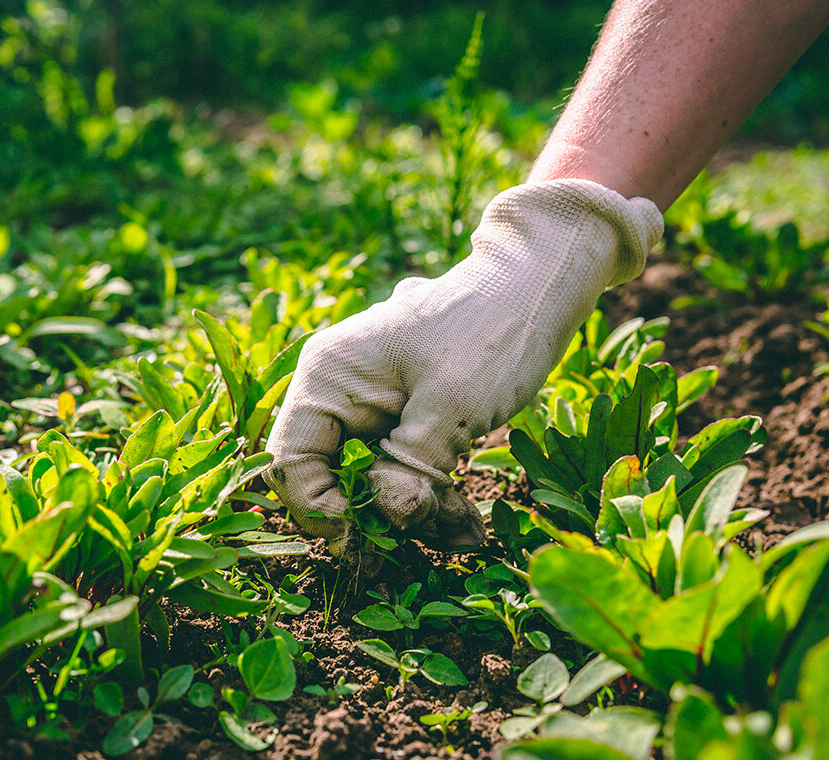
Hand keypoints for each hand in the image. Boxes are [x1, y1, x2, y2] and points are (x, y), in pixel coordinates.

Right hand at [263, 179, 662, 557]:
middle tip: (424, 540)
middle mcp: (338, 393)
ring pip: (370, 483)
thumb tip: (385, 520)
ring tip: (465, 533)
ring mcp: (371, 407)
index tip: (367, 543)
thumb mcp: (451, 408)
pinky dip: (432, 500)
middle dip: (375, 518)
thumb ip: (409, 470)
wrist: (537, 285)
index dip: (319, 511)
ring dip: (414, 515)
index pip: (290, 463)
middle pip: (329, 479)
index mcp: (328, 378)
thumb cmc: (490, 332)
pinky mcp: (403, 419)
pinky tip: (467, 525)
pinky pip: (402, 472)